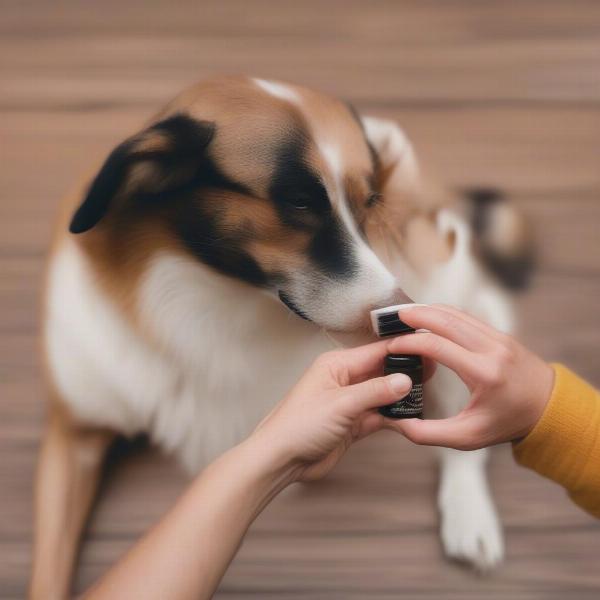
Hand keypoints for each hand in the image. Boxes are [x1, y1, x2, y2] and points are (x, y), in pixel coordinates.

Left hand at [251, 342, 412, 481]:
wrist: (281, 460)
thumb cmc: (297, 426)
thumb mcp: (341, 404)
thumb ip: (375, 391)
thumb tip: (404, 380)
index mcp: (336, 365)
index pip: (375, 352)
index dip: (401, 350)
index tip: (426, 350)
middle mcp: (343, 380)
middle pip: (381, 371)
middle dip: (405, 372)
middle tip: (433, 371)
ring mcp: (349, 403)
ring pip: (382, 395)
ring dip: (401, 397)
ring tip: (426, 396)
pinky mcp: (352, 424)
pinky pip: (379, 416)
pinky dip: (394, 418)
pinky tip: (410, 419)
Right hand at [384, 304, 554, 449]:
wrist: (549, 408)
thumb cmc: (507, 423)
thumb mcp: (467, 437)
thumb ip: (429, 433)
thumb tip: (396, 422)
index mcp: (483, 373)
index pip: (437, 346)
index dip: (409, 343)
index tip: (391, 347)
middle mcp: (491, 349)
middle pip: (446, 320)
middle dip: (415, 316)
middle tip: (391, 318)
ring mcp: (498, 337)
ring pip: (456, 314)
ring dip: (428, 311)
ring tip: (405, 315)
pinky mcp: (499, 333)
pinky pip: (466, 317)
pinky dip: (443, 313)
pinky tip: (428, 318)